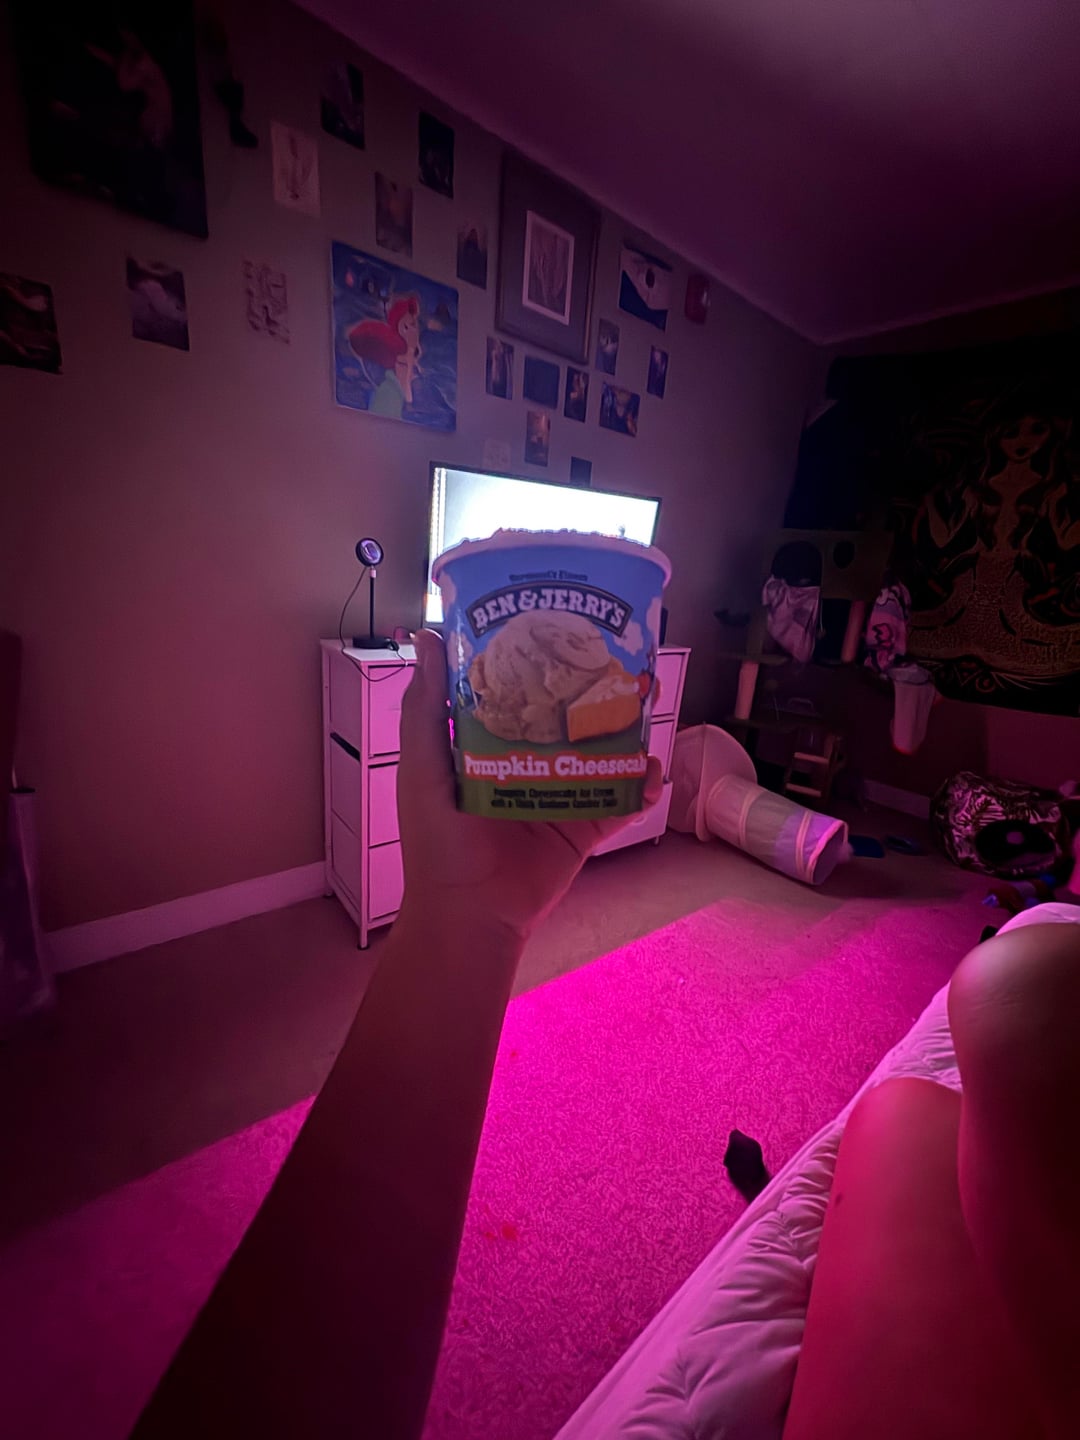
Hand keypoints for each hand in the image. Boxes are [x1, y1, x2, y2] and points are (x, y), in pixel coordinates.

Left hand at [396, 629, 663, 945]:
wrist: (470, 913)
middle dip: (590, 687)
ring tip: (645, 698)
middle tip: (616, 654)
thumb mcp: (422, 767)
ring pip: (600, 753)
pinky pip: (621, 802)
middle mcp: (528, 764)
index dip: (533, 659)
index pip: (514, 692)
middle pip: (566, 717)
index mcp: (488, 747)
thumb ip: (426, 708)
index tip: (556, 617)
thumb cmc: (438, 841)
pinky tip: (653, 768)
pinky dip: (642, 786)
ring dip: (625, 729)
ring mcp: (561, 795)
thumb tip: (427, 636)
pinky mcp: (585, 828)